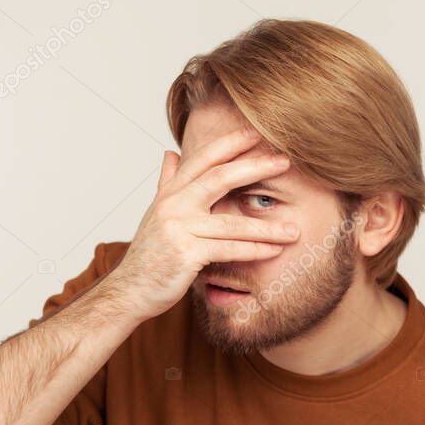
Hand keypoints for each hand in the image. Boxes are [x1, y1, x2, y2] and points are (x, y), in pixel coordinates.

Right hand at [108, 126, 298, 320]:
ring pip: (232, 222)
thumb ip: (167, 183)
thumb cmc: (148, 255)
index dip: (230, 144)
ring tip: (294, 229)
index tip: (256, 133)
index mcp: (170, 193)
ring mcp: (179, 229)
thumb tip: (169, 154)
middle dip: (255, 167)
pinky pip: (229, 250)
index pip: (203, 159)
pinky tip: (275, 251)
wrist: (129, 290)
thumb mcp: (155, 213)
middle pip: (220, 178)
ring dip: (266, 227)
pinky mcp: (186, 254)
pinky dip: (255, 251)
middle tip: (285, 161)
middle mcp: (173, 205)